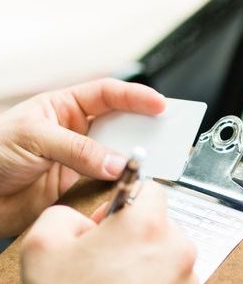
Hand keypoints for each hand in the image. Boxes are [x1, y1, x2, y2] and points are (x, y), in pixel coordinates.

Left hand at [0, 79, 164, 236]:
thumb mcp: (33, 139)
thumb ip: (77, 149)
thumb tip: (116, 162)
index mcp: (63, 108)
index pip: (108, 94)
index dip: (136, 97)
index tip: (160, 105)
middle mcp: (76, 133)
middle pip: (122, 126)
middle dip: (145, 129)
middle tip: (168, 135)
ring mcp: (79, 161)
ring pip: (118, 158)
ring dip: (134, 162)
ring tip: (150, 165)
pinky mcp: (78, 189)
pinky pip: (108, 186)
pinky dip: (120, 188)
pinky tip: (127, 188)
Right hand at [20, 181, 197, 283]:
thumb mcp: (41, 247)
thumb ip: (63, 216)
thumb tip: (82, 220)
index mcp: (147, 226)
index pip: (149, 189)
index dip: (121, 202)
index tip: (105, 223)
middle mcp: (177, 249)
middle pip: (158, 226)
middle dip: (131, 238)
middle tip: (99, 263)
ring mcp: (188, 281)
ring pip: (164, 258)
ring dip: (142, 266)